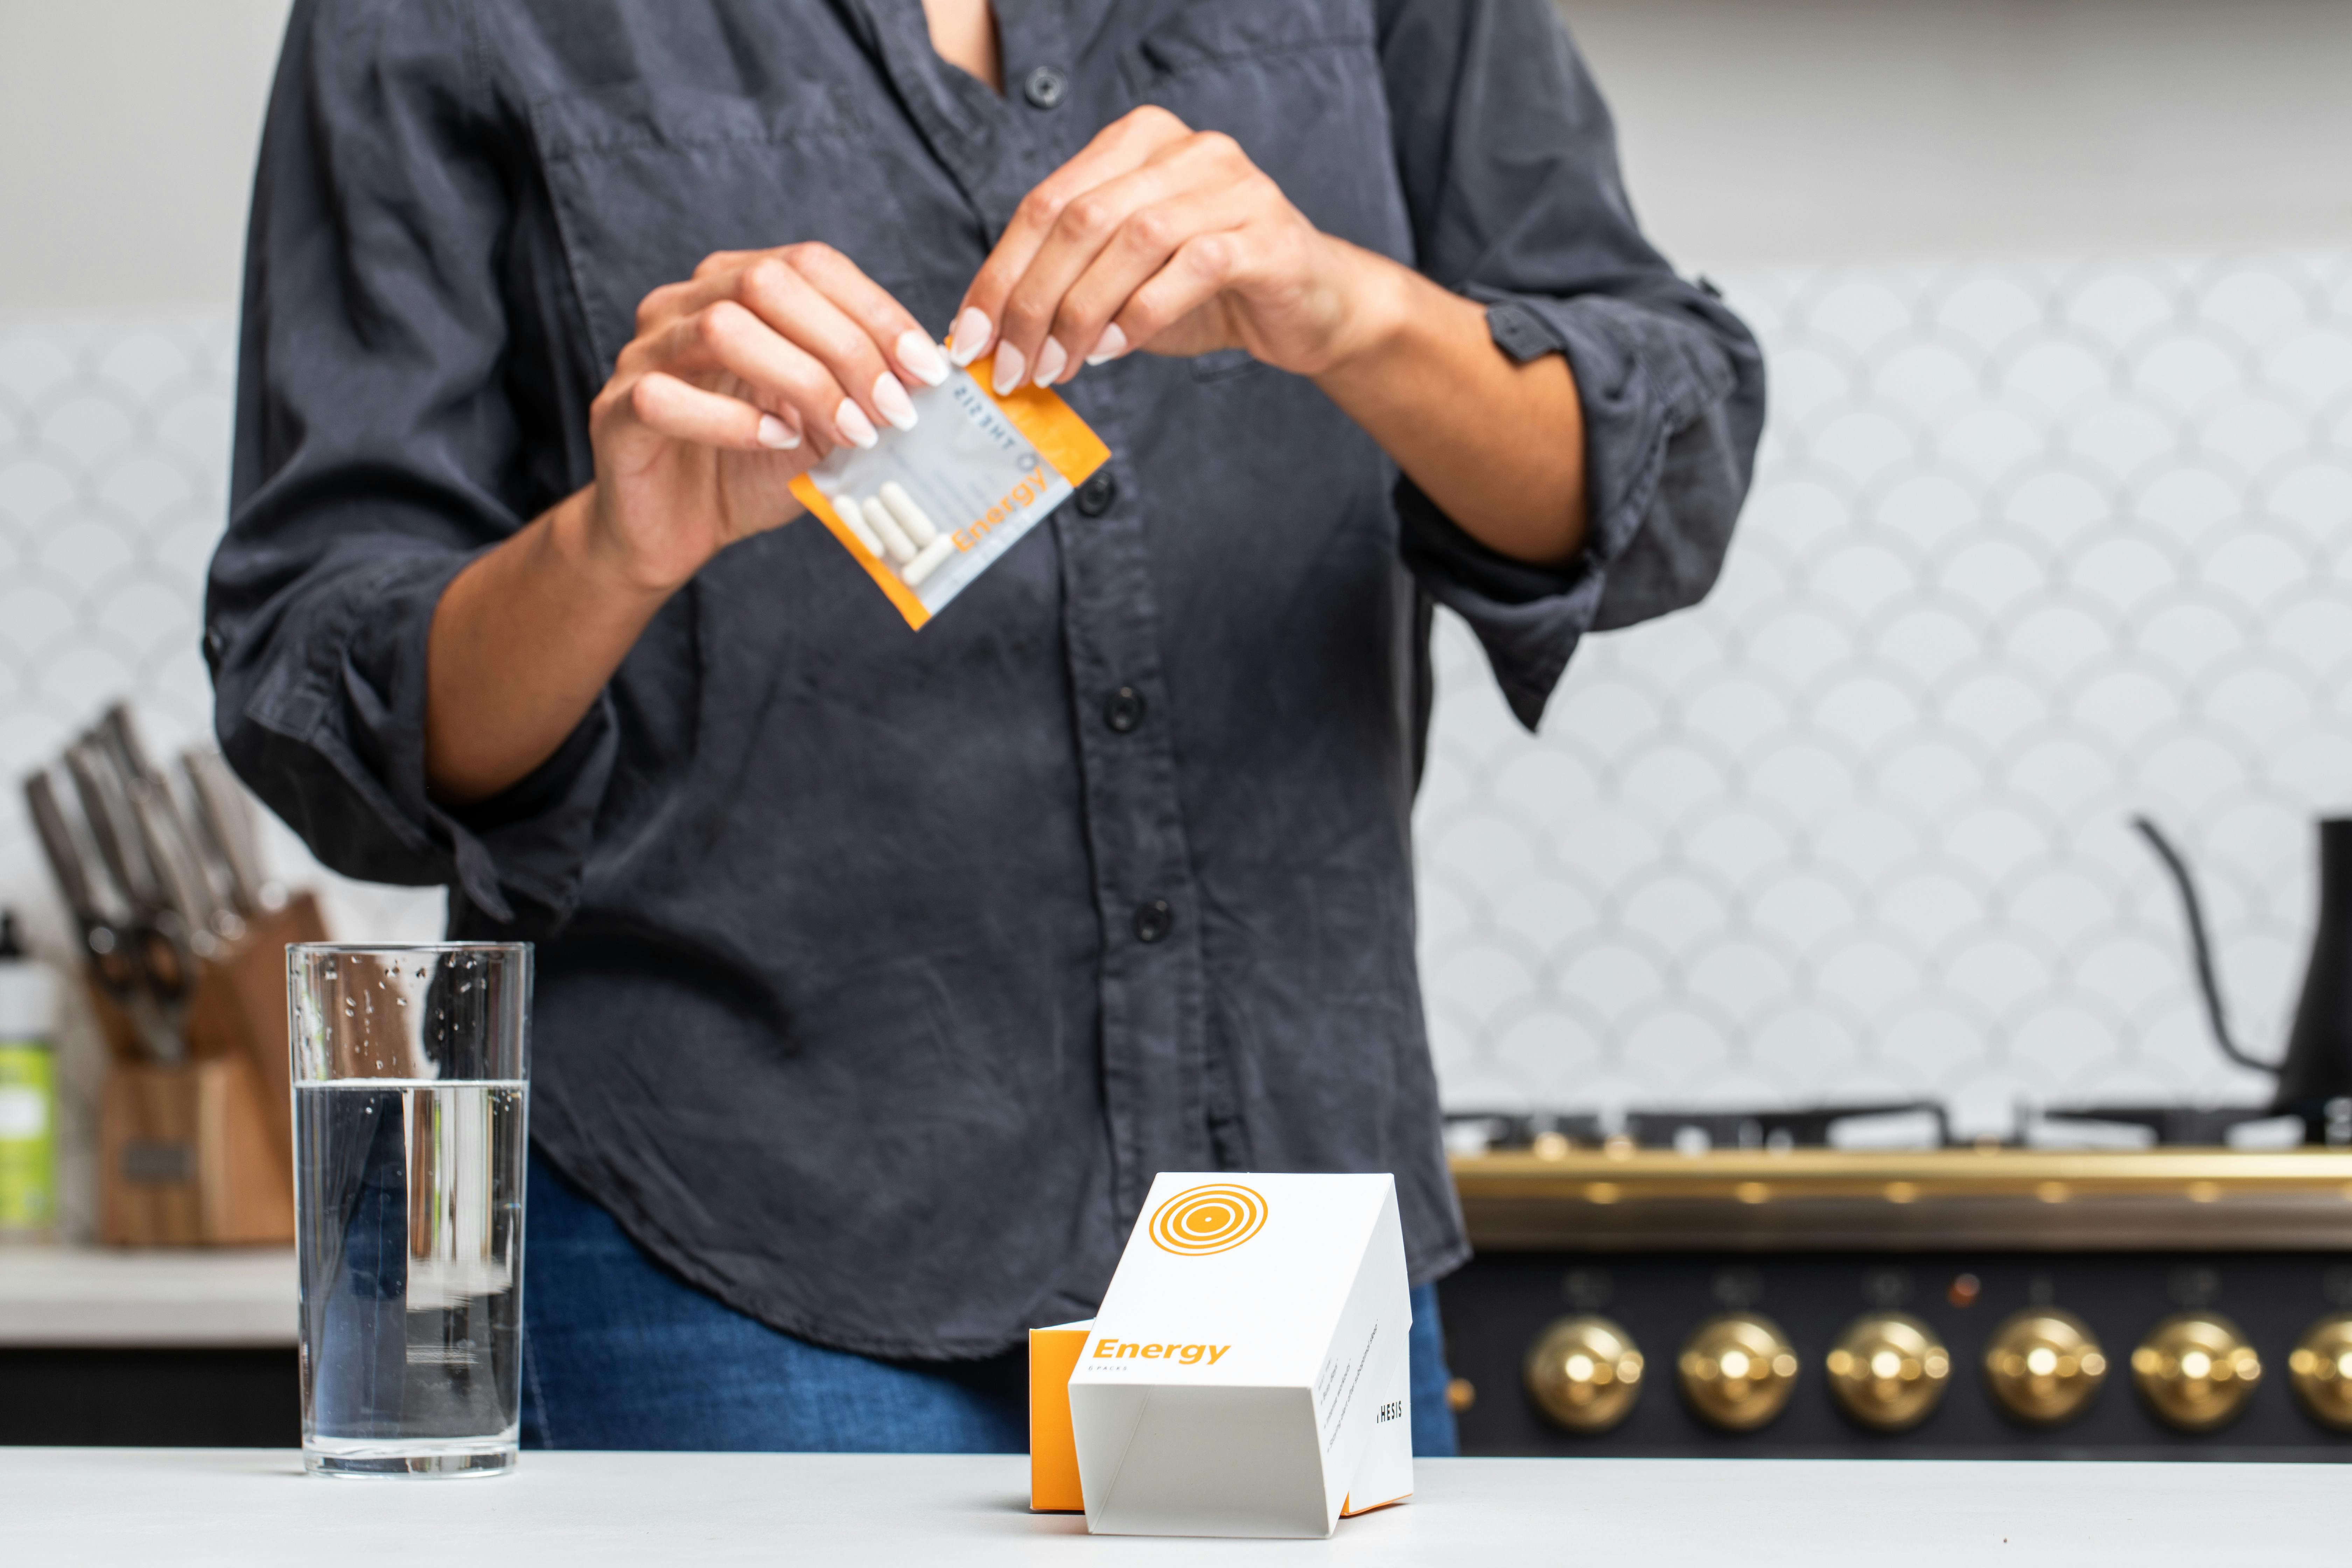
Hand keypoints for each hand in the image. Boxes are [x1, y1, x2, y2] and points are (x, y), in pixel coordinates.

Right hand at [582, 244, 952, 594]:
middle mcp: (684, 303)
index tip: (929, 372)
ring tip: (852, 431)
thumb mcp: (824, 423)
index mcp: (736, 286)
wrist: (675, 530)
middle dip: (848, 347)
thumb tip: (933, 373)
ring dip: (803, 380)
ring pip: (723, 328)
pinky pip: (667, 396)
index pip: (812, 264)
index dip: (878, 313)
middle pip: (769, 284)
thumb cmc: (753, 467)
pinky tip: (778, 442)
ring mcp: (643, 352)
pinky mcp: (616, 409)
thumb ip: (862, 390)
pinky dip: (733, 420)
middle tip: (896, 410)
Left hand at [944, 107, 1392, 393]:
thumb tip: (987, 333)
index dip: (1000, 273)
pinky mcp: (1269, 235)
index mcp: (1139, 141)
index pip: (1046, 201)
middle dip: (1033, 301)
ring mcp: (1235, 186)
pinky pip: (1192, 267)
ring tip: (1058, 366)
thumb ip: (1066, 283)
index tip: (971, 338)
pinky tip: (1115, 349)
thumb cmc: (1206, 293)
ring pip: (1133, 239)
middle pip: (1081, 218)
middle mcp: (1187, 148)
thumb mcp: (1123, 278)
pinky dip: (1143, 313)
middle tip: (1013, 367)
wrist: (1312, 308)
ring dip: (1082, 313)